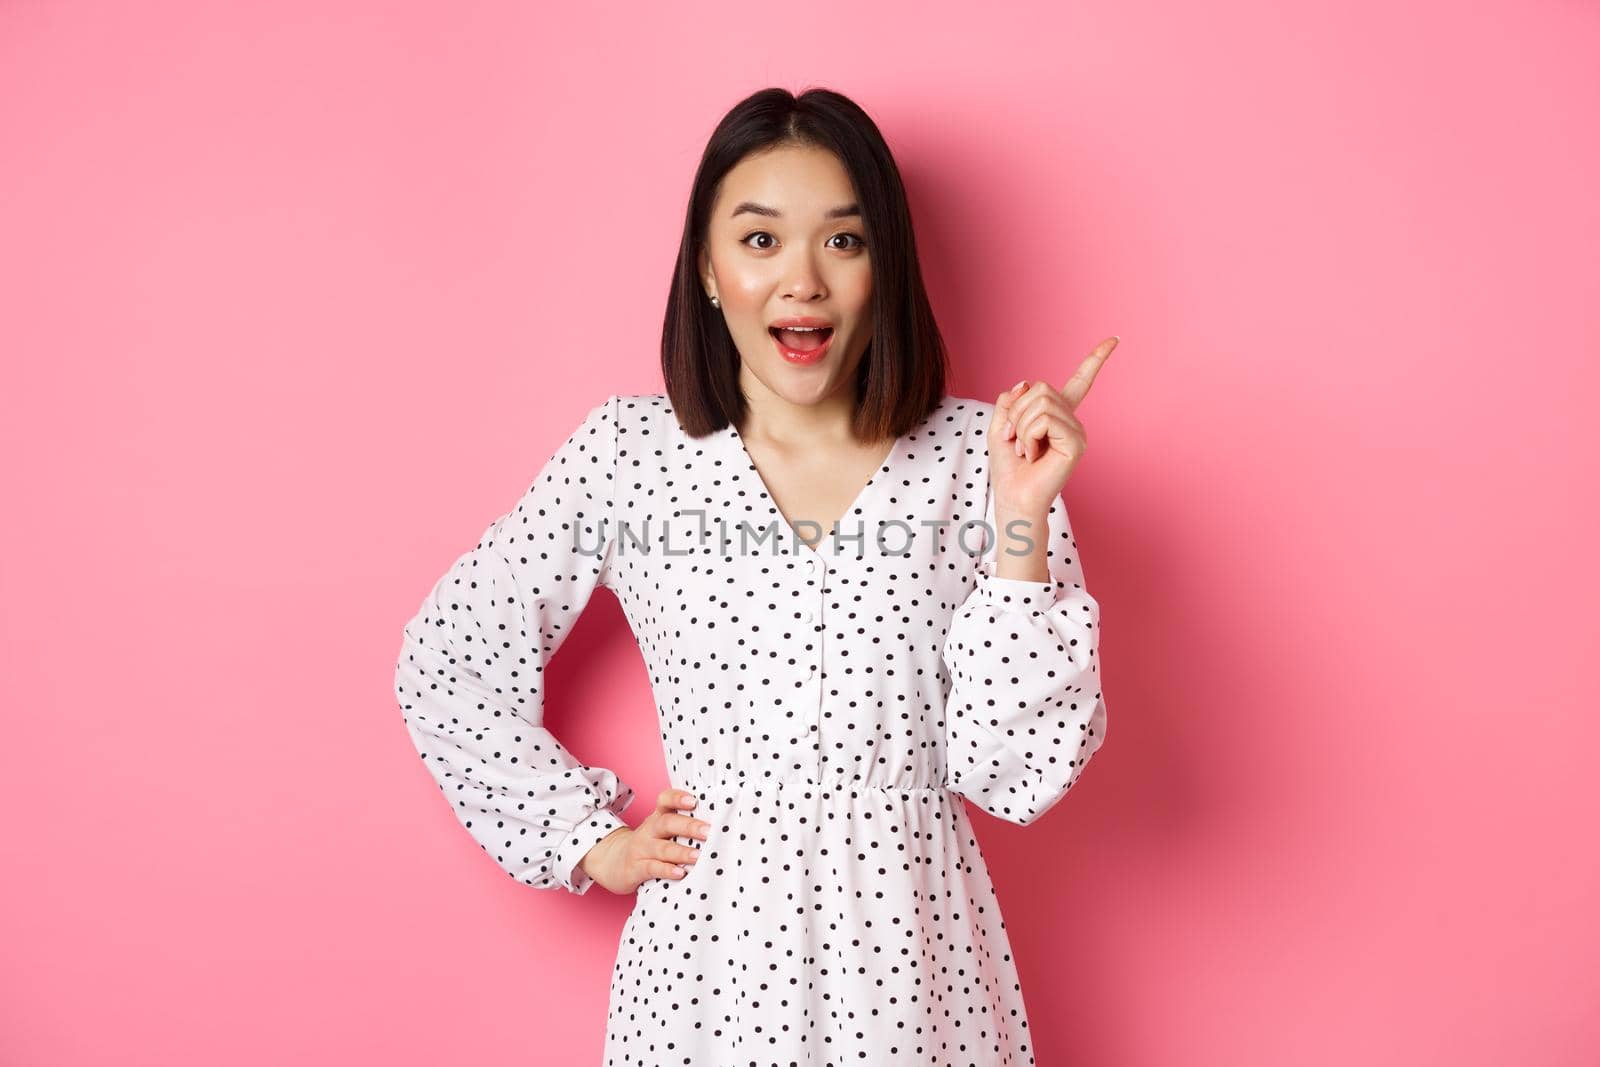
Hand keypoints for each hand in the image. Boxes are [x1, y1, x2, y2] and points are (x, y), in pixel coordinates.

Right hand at [579, 787, 711, 894]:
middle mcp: (649, 830)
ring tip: (698, 856)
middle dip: (689, 826)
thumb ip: (682, 827)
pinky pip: (651, 868)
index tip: (694, 800)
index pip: (665, 800)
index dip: (678, 798)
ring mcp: (641, 849)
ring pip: (662, 848)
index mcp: (657, 818)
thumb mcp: (660, 831)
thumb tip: (720, 827)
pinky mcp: (635, 868)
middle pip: (667, 823)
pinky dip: (666, 870)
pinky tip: (680, 873)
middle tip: (709, 831)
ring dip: (681, 852)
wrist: (613, 861)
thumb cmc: (648, 845)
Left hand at [988, 336, 1117, 515]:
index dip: (1095, 360)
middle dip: (1018, 413)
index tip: (1114, 340)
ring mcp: (1077, 432)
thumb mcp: (1000, 426)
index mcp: (1057, 414)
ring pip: (1041, 403)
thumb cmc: (1009, 467)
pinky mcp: (1077, 444)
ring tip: (1025, 450)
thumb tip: (1027, 382)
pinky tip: (1033, 455)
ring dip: (1021, 427)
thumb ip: (1010, 401)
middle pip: (1041, 388)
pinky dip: (1028, 436)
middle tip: (1015, 440)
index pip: (1080, 382)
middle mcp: (1071, 420)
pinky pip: (1045, 420)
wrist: (1013, 497)